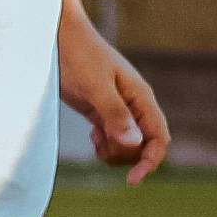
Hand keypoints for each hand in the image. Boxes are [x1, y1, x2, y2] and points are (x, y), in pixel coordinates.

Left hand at [58, 7, 171, 185]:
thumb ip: (115, 114)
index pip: (159, 138)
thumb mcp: (95, 86)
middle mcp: (135, 105)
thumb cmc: (78, 55)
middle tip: (99, 143)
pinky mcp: (102, 111)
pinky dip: (104, 145)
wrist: (58, 36)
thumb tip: (135, 144)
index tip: (132, 180)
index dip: (150, 161)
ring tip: (94, 138)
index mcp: (141, 97)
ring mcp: (119, 109)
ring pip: (128, 145)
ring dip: (113, 151)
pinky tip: (92, 134)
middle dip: (126, 156)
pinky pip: (113, 139)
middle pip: (144, 147)